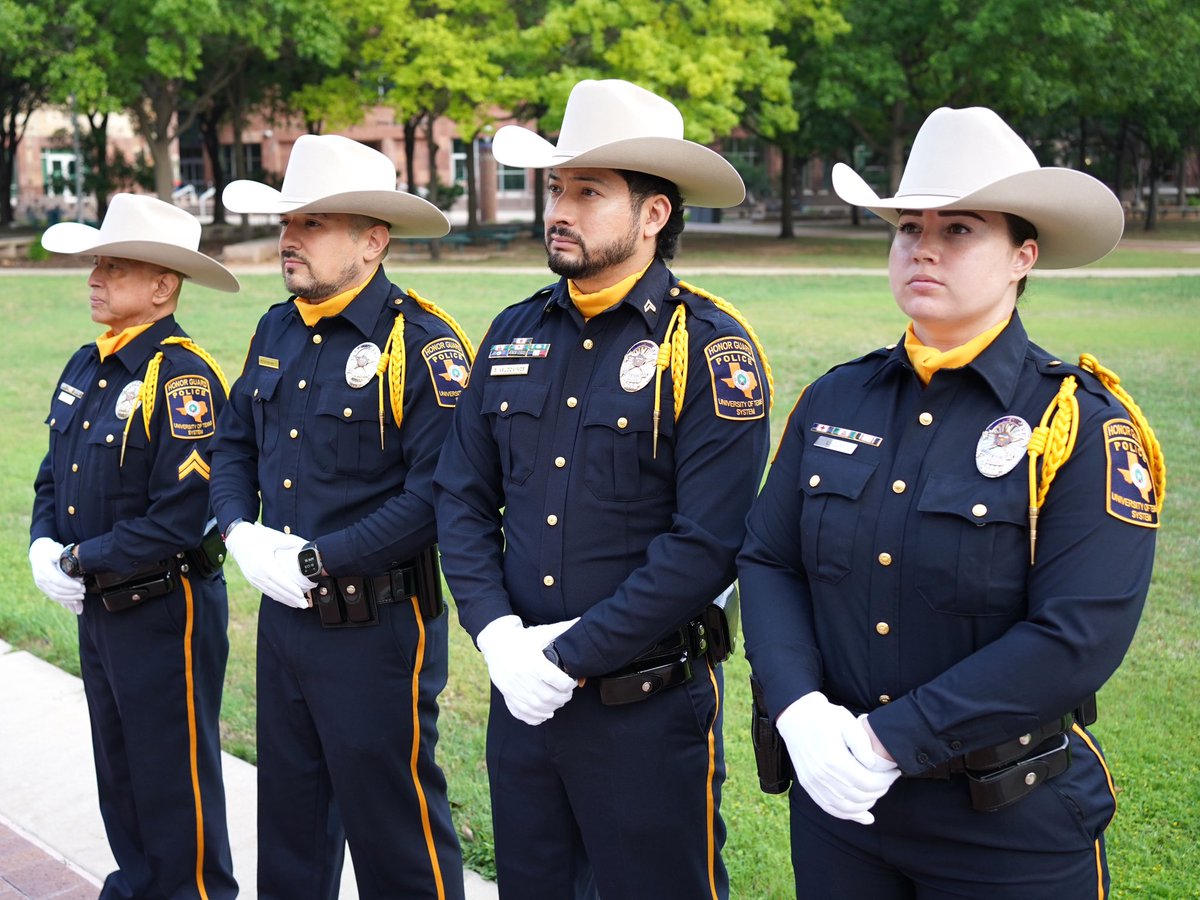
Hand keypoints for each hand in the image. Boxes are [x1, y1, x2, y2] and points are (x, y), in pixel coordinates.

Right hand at [29, 537, 83, 613]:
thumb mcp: (52, 547)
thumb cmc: (48, 549)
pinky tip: (74, 601)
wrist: (38, 553)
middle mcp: (40, 579)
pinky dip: (64, 600)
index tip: (81, 586)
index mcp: (43, 569)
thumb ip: (55, 551)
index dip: (70, 585)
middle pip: (57, 590)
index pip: (57, 580)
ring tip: (81, 597)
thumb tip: (57, 556)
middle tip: (84, 591)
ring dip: (70, 598)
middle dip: (72, 593)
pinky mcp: (44, 588)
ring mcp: (41, 585)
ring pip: (56, 596)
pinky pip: (54, 597)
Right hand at [225, 522, 314, 608]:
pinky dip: (277, 596)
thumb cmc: (255, 537)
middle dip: (292, 599)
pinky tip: (285, 599)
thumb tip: (302, 545)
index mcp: (265, 565)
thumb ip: (288, 542)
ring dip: (285, 600)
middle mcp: (259, 575)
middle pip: (278, 591)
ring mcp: (255, 579)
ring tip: (298, 604)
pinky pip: (266, 591)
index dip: (292, 590)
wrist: (237, 539)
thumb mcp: (273, 538)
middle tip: (305, 605)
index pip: (282, 581)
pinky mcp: (253, 580)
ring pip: (272, 593)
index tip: (302, 595)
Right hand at [476, 615, 579, 724]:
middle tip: (567, 693)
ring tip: (558, 702)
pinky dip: (535, 717)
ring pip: (537, 707)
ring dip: (552, 708)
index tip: (572, 681)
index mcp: (533, 662)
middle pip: (548, 697)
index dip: (568, 684)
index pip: (556, 680)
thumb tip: (581, 620)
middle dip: (563, 698)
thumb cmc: (523, 638)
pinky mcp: (507, 695)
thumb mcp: (542, 632)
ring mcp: (513, 689)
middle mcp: (522, 677)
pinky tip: (544, 713)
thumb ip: (562, 628)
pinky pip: (522, 713)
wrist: (496, 643)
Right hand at [776, 692, 899, 824]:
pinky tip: (864, 816)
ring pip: (846, 807)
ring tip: (877, 792)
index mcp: (834, 759)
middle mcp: (822, 776)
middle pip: (859, 797)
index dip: (886, 781)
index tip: (894, 772)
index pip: (868, 782)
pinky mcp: (808, 786)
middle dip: (879, 791)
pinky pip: (830, 808)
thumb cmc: (824, 717)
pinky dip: (849, 815)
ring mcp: (813, 783)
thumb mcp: (846, 721)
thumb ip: (861, 742)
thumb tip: (872, 764)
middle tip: (887, 780)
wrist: (796, 717)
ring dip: (866, 805)